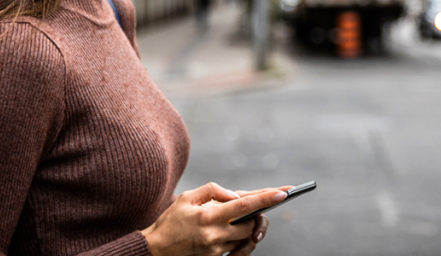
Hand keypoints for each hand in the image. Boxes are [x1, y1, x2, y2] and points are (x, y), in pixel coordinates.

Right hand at [141, 182, 285, 255]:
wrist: (156, 249)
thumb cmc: (172, 220)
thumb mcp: (188, 197)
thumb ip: (214, 190)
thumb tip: (236, 195)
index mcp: (209, 216)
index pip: (244, 206)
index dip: (266, 198)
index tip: (284, 192)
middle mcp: (215, 235)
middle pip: (250, 224)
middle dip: (256, 214)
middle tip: (255, 206)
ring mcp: (217, 251)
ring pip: (245, 237)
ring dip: (247, 227)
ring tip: (237, 219)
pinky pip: (239, 250)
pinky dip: (242, 240)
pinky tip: (241, 233)